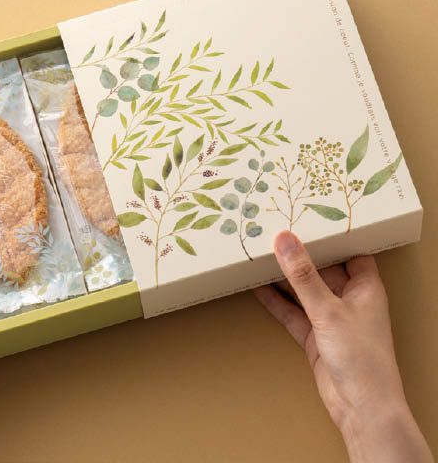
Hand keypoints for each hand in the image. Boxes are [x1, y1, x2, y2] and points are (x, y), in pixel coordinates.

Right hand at [254, 231, 432, 462]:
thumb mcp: (328, 309)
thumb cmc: (362, 357)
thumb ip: (303, 275)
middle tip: (274, 232)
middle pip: (321, 268)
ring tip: (260, 255)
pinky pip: (292, 311)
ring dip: (284, 276)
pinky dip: (276, 300)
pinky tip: (258, 287)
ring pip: (303, 289)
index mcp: (365, 287)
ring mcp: (330, 317)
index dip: (333, 234)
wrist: (361, 408)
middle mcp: (349, 299)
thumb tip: (285, 240)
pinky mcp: (314, 335)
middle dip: (300, 254)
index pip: (350, 250)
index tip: (309, 216)